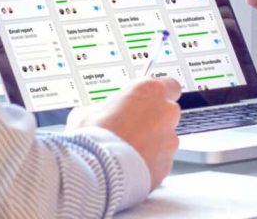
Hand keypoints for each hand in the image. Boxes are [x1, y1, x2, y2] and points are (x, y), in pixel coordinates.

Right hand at [67, 77, 181, 187]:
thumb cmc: (94, 138)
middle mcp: (166, 112)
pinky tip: (129, 167)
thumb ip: (101, 109)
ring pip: (165, 139)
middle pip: (167, 113)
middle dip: (152, 120)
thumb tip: (96, 114)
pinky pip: (160, 162)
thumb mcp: (87, 112)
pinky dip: (149, 164)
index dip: (156, 95)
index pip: (169, 85)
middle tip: (129, 128)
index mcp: (150, 91)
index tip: (145, 101)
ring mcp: (169, 140)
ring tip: (126, 151)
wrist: (98, 171)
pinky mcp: (167, 165)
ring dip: (151, 143)